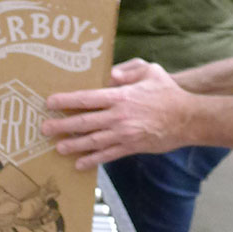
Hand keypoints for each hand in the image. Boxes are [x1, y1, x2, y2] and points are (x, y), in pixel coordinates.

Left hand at [42, 59, 190, 168]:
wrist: (187, 118)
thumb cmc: (168, 92)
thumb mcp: (150, 70)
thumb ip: (129, 69)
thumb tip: (110, 75)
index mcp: (120, 96)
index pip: (86, 99)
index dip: (66, 100)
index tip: (50, 102)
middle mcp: (118, 117)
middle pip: (83, 122)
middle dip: (61, 125)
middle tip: (44, 128)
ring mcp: (123, 134)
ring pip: (92, 141)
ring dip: (72, 145)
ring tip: (57, 147)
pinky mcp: (131, 147)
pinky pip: (107, 155)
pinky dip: (92, 160)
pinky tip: (79, 163)